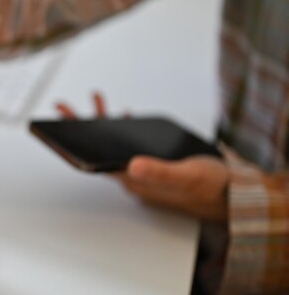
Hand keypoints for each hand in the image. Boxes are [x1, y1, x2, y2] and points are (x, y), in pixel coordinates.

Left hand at [53, 94, 228, 220]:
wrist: (231, 194)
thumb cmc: (210, 188)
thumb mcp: (187, 177)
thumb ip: (160, 172)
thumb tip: (131, 164)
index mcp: (134, 180)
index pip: (96, 160)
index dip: (78, 141)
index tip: (64, 124)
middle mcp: (133, 174)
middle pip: (98, 148)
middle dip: (81, 126)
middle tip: (63, 108)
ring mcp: (142, 167)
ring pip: (114, 142)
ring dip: (103, 122)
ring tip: (95, 100)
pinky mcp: (153, 161)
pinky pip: (130, 142)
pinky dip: (124, 126)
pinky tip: (122, 115)